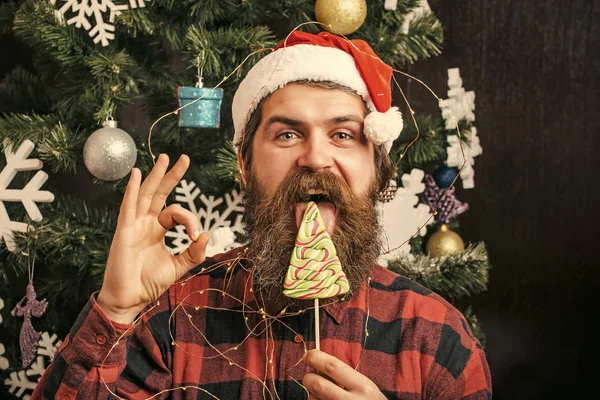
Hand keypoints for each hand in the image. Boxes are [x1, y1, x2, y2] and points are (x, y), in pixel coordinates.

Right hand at [97, 154, 209, 323]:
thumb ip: (193, 253)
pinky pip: (128, 207)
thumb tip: (206, 234)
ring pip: (145, 195)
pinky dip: (131, 190)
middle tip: (183, 158)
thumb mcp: (178, 267)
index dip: (190, 220)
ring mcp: (133, 225)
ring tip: (164, 158)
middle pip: (159, 194)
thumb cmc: (148, 285)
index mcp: (157, 230)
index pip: (176, 213)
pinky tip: (136, 174)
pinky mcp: (124, 232)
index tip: (196, 236)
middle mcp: (145, 224)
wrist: (129, 301)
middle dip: (171, 176)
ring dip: (155, 176)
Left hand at [303, 350, 385, 398]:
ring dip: (312, 395)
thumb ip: (346, 376)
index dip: (316, 358)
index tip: (308, 355)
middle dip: (309, 378)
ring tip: (323, 395)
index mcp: (362, 386)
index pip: (332, 366)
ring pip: (313, 399)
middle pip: (318, 384)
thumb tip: (318, 364)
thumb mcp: (365, 386)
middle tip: (309, 377)